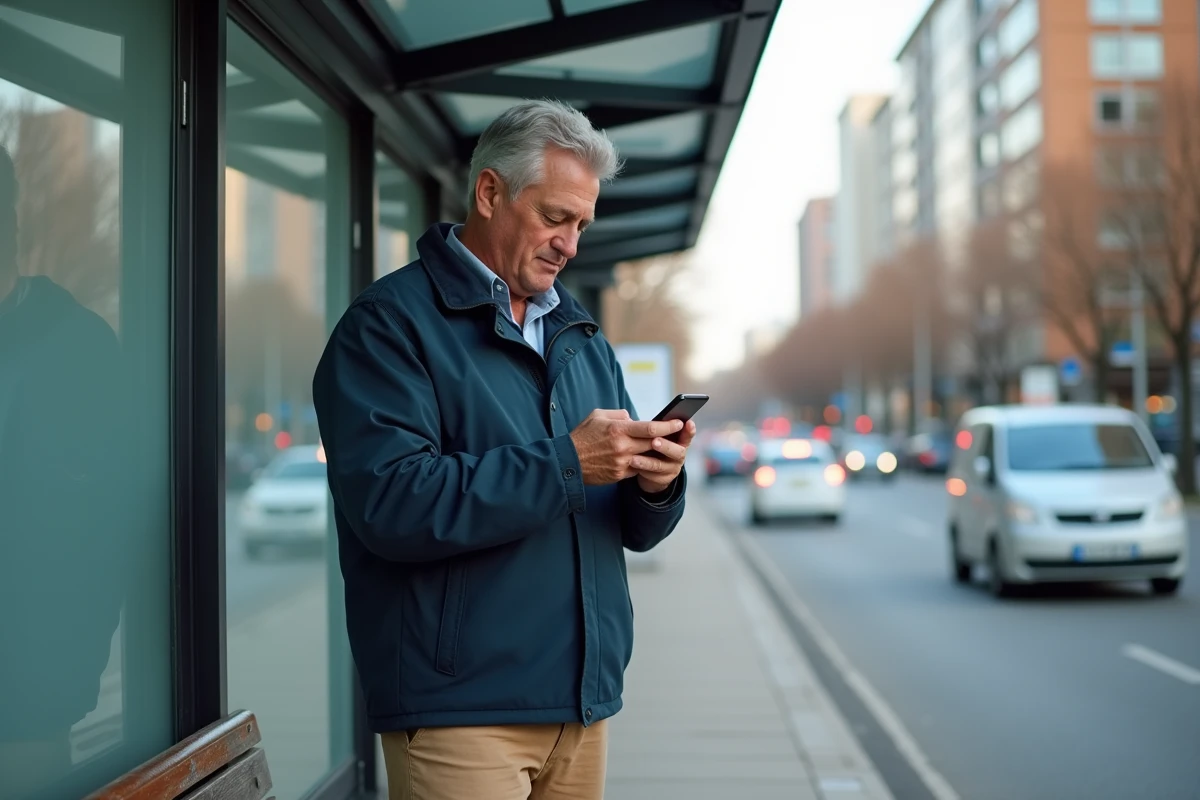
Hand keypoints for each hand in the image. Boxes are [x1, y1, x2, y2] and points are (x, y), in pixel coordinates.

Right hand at [569, 409, 684, 485]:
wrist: (568, 462)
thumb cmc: (582, 436)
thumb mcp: (598, 416)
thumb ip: (619, 415)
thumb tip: (633, 418)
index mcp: (618, 430)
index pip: (650, 428)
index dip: (668, 425)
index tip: (678, 422)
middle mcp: (623, 447)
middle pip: (654, 443)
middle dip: (668, 439)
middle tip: (678, 434)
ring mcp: (622, 463)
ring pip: (648, 457)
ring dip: (656, 452)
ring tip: (664, 447)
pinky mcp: (620, 475)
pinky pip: (637, 467)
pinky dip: (642, 462)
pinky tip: (644, 458)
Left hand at [635, 419, 695, 493]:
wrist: (651, 469)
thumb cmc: (653, 446)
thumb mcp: (656, 436)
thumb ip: (654, 428)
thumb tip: (631, 417)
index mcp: (680, 441)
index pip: (687, 435)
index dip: (689, 430)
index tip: (688, 423)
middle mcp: (679, 454)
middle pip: (678, 451)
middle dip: (666, 446)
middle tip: (654, 441)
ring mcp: (672, 468)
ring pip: (661, 465)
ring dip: (647, 462)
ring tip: (634, 459)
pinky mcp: (663, 479)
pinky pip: (652, 476)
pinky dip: (642, 470)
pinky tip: (632, 466)